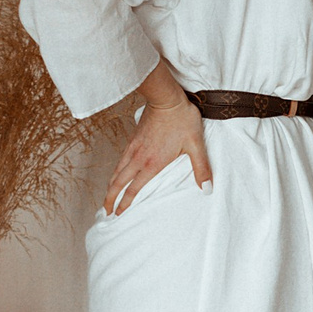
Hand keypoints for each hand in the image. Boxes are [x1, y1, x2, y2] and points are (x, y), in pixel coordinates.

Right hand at [103, 68, 212, 215]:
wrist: (166, 97)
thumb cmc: (182, 119)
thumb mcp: (196, 144)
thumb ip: (201, 168)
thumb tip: (207, 189)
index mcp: (152, 163)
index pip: (134, 188)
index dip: (125, 203)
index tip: (118, 214)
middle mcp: (139, 157)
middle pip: (118, 182)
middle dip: (110, 198)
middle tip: (105, 211)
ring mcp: (133, 147)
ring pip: (117, 171)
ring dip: (110, 185)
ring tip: (107, 196)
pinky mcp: (133, 139)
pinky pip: (120, 160)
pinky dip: (115, 171)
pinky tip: (117, 173)